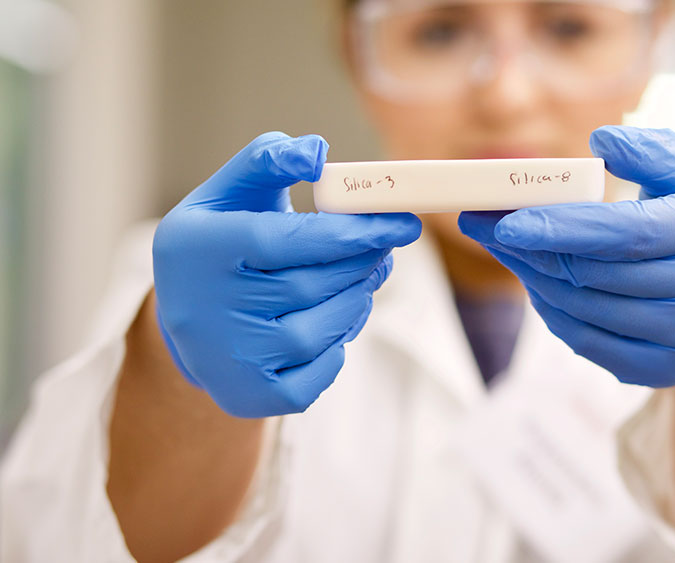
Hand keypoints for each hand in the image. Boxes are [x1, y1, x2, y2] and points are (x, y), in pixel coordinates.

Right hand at [153, 132, 421, 416]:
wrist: (183, 323)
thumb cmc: (217, 244)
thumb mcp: (227, 193)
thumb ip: (267, 160)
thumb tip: (317, 151)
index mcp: (201, 247)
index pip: (289, 240)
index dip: (353, 231)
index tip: (401, 222)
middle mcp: (207, 307)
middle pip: (312, 285)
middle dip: (363, 262)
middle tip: (388, 244)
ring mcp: (228, 358)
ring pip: (322, 330)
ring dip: (357, 300)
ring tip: (362, 277)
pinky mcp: (249, 397)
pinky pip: (319, 374)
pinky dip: (338, 348)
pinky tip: (333, 322)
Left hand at [458, 126, 674, 386]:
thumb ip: (652, 151)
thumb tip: (600, 143)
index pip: (630, 234)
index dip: (563, 228)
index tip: (507, 221)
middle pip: (599, 275)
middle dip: (533, 250)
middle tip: (485, 225)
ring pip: (587, 311)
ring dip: (535, 279)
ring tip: (506, 248)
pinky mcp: (668, 370)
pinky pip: (591, 345)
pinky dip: (554, 314)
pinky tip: (538, 284)